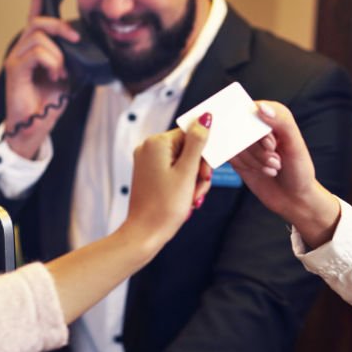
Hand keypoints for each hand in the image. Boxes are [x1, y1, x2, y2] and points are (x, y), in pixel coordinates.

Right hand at [1, 0, 82, 158]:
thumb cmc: (48, 101)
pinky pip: (37, 53)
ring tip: (61, 72)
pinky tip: (55, 75)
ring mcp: (16, 57)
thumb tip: (83, 47)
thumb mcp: (68, 74)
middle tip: (75, 41)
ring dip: (58, 54)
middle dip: (62, 27)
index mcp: (35, 48)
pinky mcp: (14, 68)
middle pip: (40, 22)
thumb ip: (72, 57)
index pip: (34, 16)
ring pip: (40, 37)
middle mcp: (22, 48)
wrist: (35, 125)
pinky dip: (52, 62)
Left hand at [124, 118, 212, 250]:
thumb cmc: (165, 206)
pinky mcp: (149, 174)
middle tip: (199, 187)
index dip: (203, 154)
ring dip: (193, 180)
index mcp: (156, 143)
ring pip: (183, 162)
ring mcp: (147, 162)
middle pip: (188, 149)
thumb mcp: (187, 172)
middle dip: (198, 170)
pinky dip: (184, 184)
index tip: (206, 172)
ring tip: (192, 198)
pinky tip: (186, 199)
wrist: (145, 234)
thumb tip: (205, 118)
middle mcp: (148, 148)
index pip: (190, 134)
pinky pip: (174, 171)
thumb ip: (198, 143)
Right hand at [230, 101, 339, 248]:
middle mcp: (258, 127)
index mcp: (274, 116)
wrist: (294, 198)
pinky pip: (229, 155)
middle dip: (258, 149)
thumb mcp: (295, 145)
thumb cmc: (299, 170)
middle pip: (242, 128)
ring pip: (235, 143)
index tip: (272, 145)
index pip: (254, 110)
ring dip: (254, 160)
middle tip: (276, 161)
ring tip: (273, 168)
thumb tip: (261, 107)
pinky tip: (260, 171)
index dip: (259, 129)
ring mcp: (246, 142)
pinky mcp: (237, 156)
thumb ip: (282, 122)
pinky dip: (245, 165)